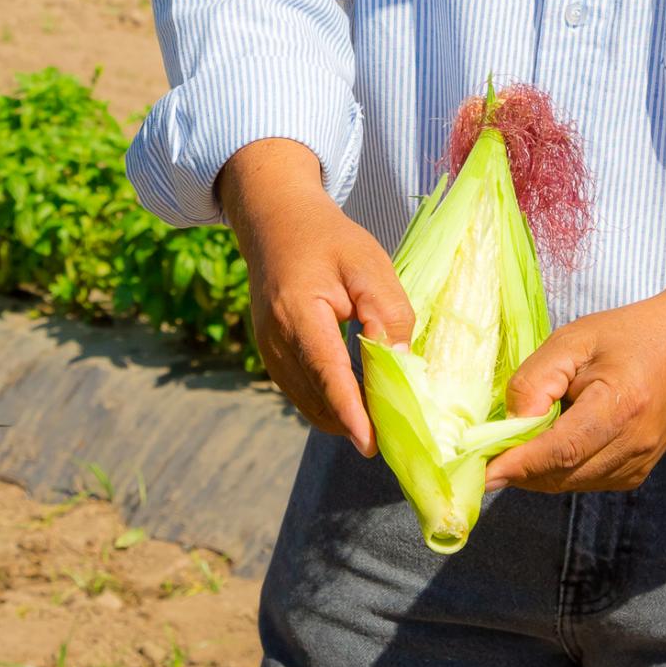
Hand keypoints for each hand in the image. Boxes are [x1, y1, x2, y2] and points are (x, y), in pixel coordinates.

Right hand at [219, 139, 413, 455]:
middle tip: (399, 440)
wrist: (277, 223)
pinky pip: (302, 393)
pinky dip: (330, 405)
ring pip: (308, 402)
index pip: (325, 370)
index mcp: (297, 310)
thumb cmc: (329, 240)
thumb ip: (386, 313)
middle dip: (356, 423)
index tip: (370, 443)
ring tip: (385, 426)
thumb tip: (399, 364)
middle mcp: (274, 338)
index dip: (349, 409)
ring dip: (343, 418)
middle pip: (318, 396)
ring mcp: (267, 351)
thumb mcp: (368, 264)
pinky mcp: (270, 357)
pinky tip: (360, 405)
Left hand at [482, 294, 665, 493]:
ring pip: (568, 484)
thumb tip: (511, 424)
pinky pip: (583, 482)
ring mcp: (639, 464)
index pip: (562, 450)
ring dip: (535, 471)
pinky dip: (557, 471)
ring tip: (517, 440)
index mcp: (622, 406)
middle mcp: (635, 445)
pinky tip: (548, 443)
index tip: (480, 471)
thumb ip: (537, 379)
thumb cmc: (628, 336)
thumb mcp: (574, 340)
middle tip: (482, 453)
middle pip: (561, 474)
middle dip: (518, 469)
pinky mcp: (636, 474)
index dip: (519, 464)